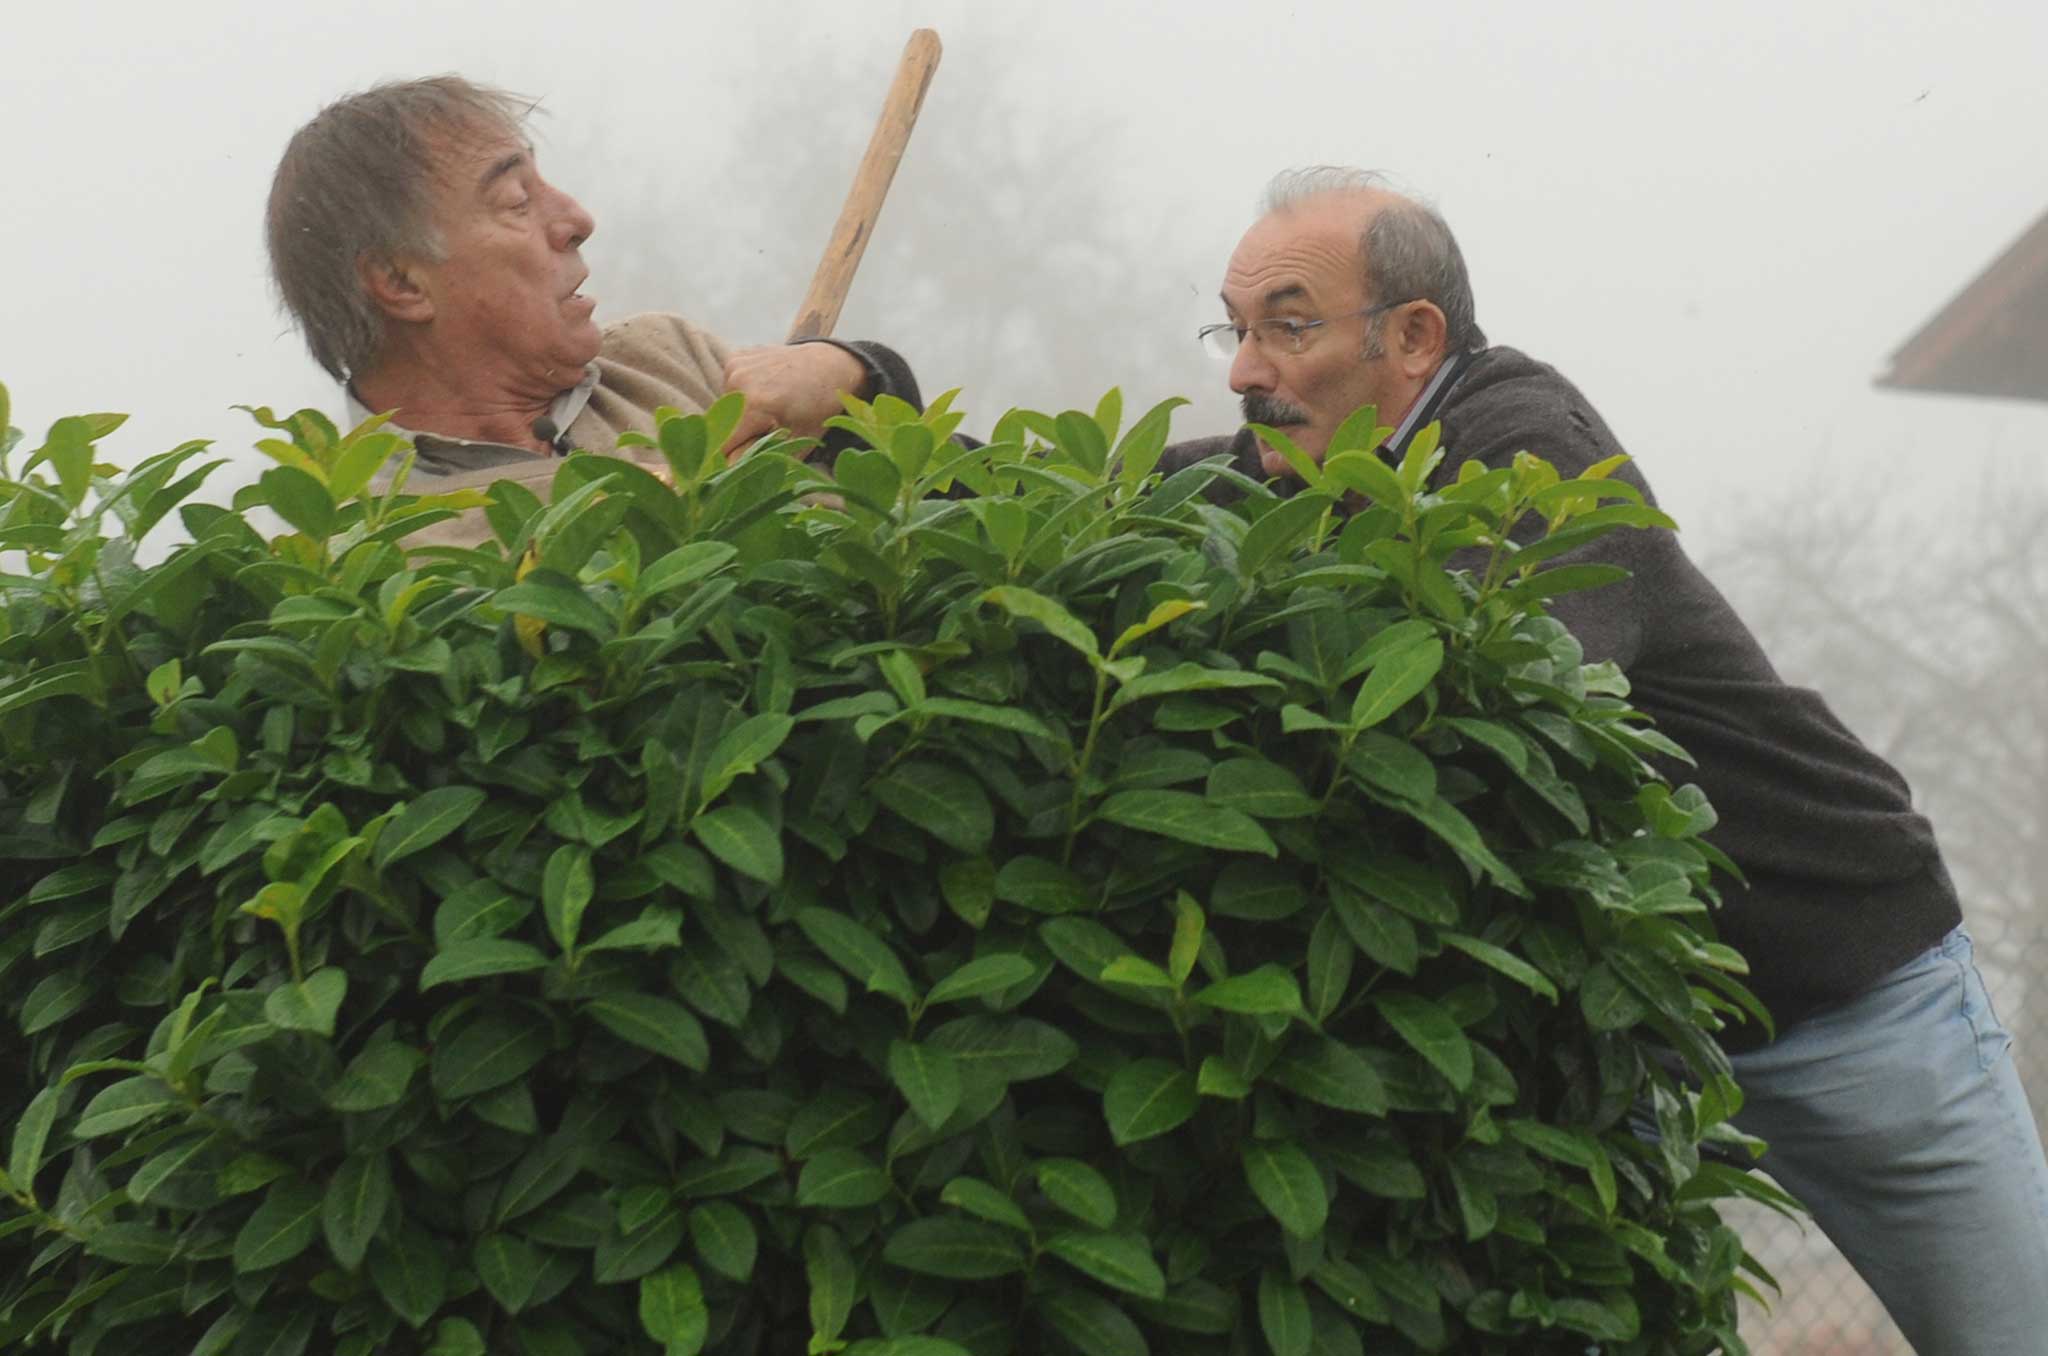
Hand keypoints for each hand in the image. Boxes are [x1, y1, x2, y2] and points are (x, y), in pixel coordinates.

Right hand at [719, 343, 868, 460]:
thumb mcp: (798, 441)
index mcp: (754, 405)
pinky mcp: (734, 358)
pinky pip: (729, 389)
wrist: (828, 365)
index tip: (749, 458)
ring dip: (741, 416)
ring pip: (726, 409)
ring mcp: (735, 366)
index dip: (733, 457)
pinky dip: (743, 396)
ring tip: (770, 408)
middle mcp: (738, 382)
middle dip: (740, 435)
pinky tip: (766, 390)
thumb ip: (763, 459)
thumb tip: (731, 475)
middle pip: (724, 427)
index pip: (722, 446)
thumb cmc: (818, 407)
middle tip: (770, 428)